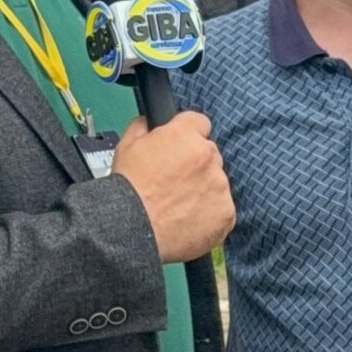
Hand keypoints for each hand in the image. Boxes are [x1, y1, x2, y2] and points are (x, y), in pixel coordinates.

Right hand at [111, 111, 234, 263]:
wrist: (131, 229)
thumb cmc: (127, 190)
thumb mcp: (126, 147)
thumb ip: (143, 128)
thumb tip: (149, 122)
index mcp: (184, 135)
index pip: (199, 123)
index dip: (188, 135)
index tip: (181, 148)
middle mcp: (207, 156)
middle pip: (209, 154)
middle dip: (196, 165)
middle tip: (175, 183)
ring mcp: (220, 186)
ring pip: (217, 182)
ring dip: (203, 190)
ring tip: (179, 205)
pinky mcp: (226, 213)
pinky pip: (222, 209)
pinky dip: (209, 215)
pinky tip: (188, 220)